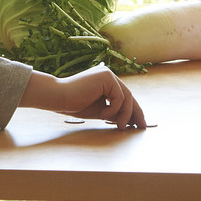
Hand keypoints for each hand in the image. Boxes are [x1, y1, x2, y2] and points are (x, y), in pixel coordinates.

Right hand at [19, 65, 146, 129]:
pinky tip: (103, 116)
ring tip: (120, 126)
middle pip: (128, 95)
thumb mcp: (100, 110)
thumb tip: (130, 119)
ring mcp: (107, 74)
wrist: (59, 97)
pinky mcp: (106, 76)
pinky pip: (119, 97)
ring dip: (125, 114)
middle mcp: (108, 75)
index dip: (133, 110)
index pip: (124, 96)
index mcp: (106, 82)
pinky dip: (114, 109)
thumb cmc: (75, 104)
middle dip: (135, 112)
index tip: (138, 124)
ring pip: (126, 96)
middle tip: (140, 126)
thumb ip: (114, 112)